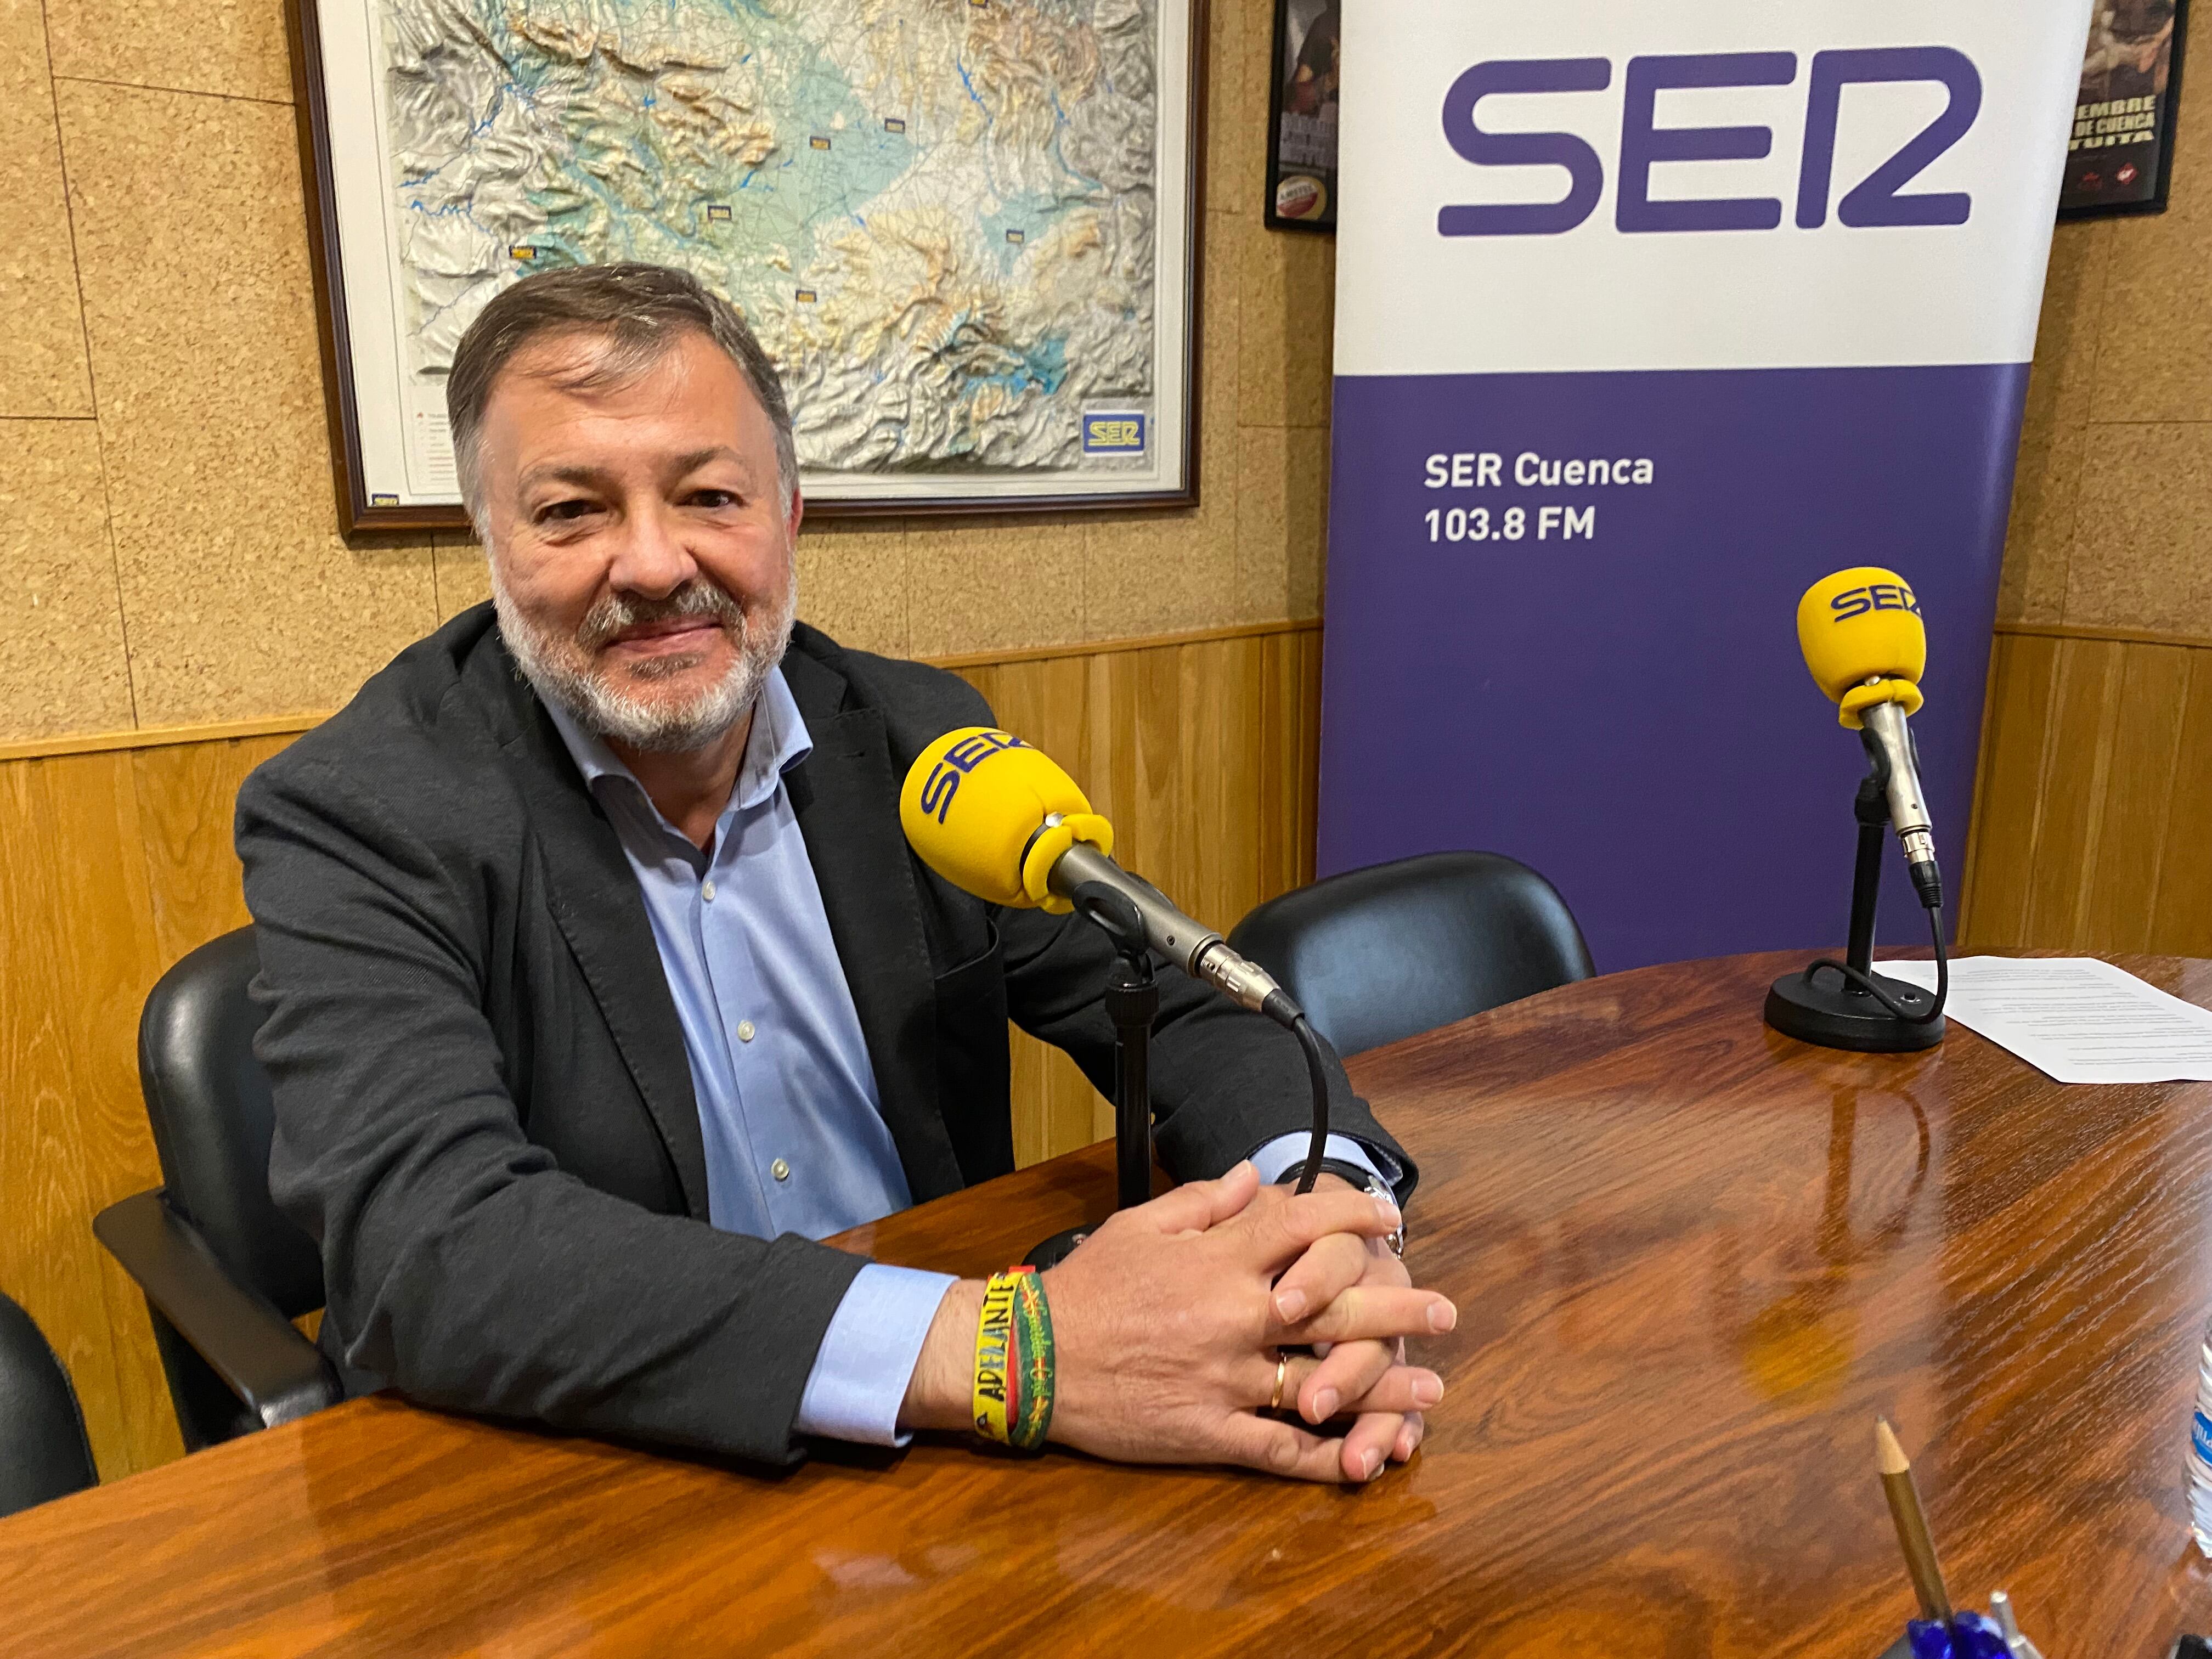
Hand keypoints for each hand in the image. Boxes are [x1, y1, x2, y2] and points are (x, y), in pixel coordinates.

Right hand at [901, 1163, 1452, 1481]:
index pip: (1305, 1228)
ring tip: (1431, 1390)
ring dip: (1382, 1388)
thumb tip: (1256, 1175)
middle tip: (1445, 1311)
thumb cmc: (1088, 1286)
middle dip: (1397, 1306)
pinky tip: (1361, 1459)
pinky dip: (1322, 1456)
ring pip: (1321, 1383)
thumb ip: (1207, 1202)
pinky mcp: (1208, 1430)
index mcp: (1219, 1261)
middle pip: (1335, 1306)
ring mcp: (1225, 1378)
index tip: (1390, 1217)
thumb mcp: (1143, 1225)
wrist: (1032, 1356)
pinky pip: (1277, 1449)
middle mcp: (1234, 1317)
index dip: (1355, 1218)